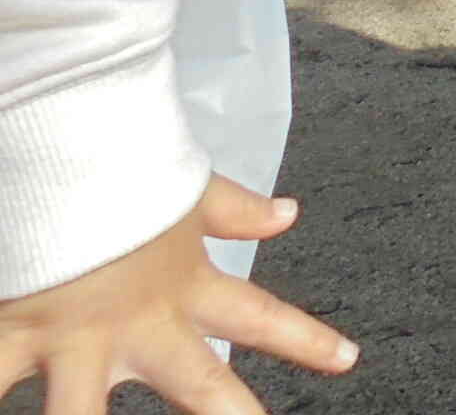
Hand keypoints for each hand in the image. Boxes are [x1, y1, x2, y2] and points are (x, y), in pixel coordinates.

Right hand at [0, 175, 357, 413]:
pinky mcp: (12, 335)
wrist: (59, 144)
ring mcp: (73, 338)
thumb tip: (287, 214)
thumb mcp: (184, 188)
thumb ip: (234, 210)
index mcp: (181, 283)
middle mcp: (135, 322)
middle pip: (195, 385)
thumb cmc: (120, 162)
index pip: (259, 315)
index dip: (305, 339)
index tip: (347, 359)